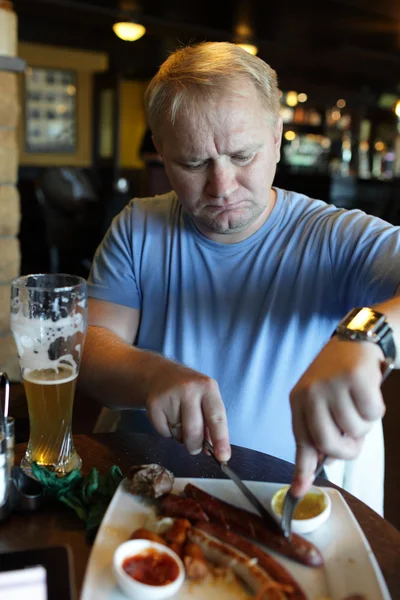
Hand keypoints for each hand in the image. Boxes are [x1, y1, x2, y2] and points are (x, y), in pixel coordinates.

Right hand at [144, 360, 230, 461]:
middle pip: (194, 431)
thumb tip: (213, 451)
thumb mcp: (206, 398)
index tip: (223, 457)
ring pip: (178, 434)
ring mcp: (169, 396)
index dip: (221, 439)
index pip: (216, 417)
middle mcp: (188, 389)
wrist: (159, 374)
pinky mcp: (153, 404)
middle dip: (195, 446)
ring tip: (179, 421)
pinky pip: (163, 432)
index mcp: (207, 387)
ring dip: (180, 437)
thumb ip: (211, 422)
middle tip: (195, 448)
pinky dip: (167, 432)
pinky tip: (167, 418)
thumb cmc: (189, 390)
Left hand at [289, 336, 385, 496]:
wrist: (357, 340)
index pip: (301, 441)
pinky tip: (369, 391)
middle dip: (347, 449)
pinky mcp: (355, 377)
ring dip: (364, 424)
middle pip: (328, 442)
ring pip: (355, 430)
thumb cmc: (339, 377)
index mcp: (298, 400)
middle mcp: (310, 392)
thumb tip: (313, 472)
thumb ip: (317, 434)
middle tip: (354, 438)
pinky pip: (373, 414)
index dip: (302, 469)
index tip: (298, 492)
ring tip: (359, 403)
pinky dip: (376, 409)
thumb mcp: (320, 402)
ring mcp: (332, 384)